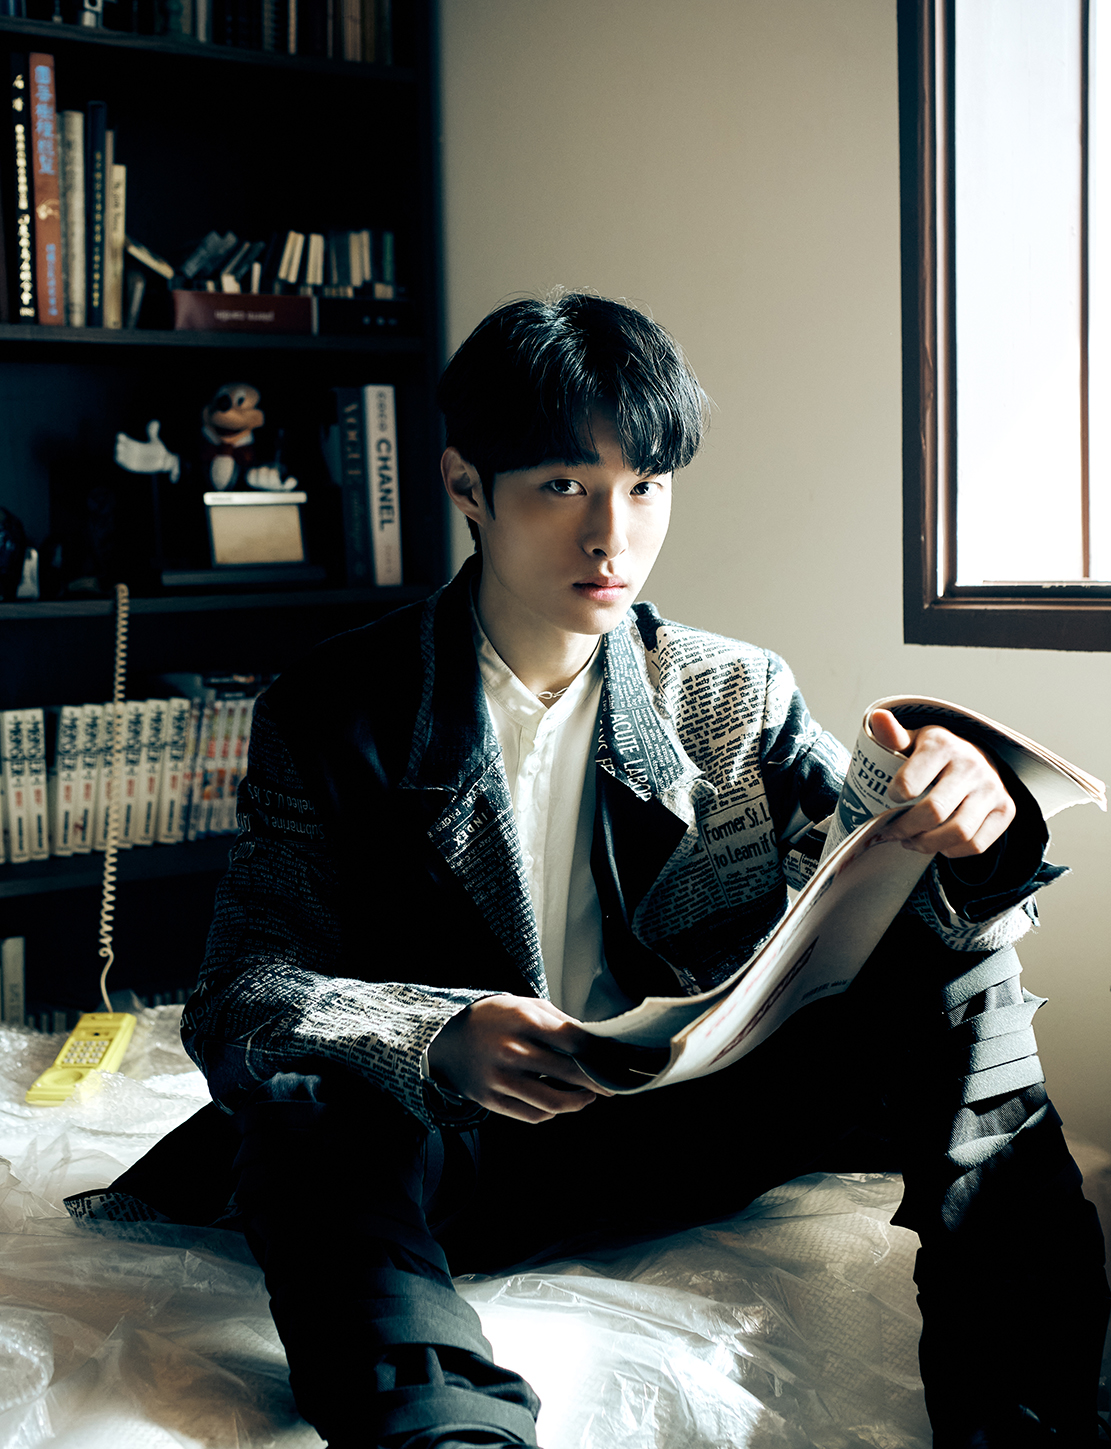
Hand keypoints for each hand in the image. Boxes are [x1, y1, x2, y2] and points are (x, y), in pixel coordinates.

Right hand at [426, 994, 612, 1123]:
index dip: (601, 1054)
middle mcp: (513, 1051)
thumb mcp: (526, 1006)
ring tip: (589, 1097)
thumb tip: (596, 1042)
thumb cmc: (494, 1019)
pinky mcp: (492, 1100)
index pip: (576, 1041)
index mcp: (525, 1021)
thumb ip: (561, 1022)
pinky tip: (561, 1102)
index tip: (617, 1061)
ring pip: (554, 1103)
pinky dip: (553, 1112)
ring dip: (580, 1102)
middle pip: (571, 1073)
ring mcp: (501, 1079)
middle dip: (599, 1082)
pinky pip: (533, 1115)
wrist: (447, 1039)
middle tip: (614, 1084)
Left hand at [869, 709, 1014, 857]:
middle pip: (934, 812)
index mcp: (942, 745)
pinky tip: (937, 843)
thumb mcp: (910, 741)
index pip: (909, 782)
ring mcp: (992, 788)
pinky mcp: (1005, 809)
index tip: (891, 798)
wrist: (974, 758)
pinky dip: (951, 851)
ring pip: (958, 833)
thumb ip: (891, 736)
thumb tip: (878, 718)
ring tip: (911, 841)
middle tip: (893, 832)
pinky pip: (976, 845)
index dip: (895, 796)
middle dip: (906, 829)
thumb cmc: (932, 754)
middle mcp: (971, 765)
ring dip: (927, 844)